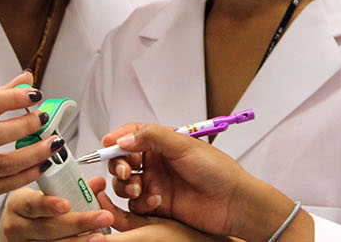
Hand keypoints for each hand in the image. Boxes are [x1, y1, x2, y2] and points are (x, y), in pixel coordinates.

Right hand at [0, 177, 114, 241]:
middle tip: (104, 217)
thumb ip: (73, 189)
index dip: (48, 204)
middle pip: (47, 228)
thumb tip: (99, 182)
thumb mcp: (47, 195)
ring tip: (100, 237)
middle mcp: (16, 227)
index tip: (67, 205)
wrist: (17, 232)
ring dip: (79, 241)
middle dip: (77, 223)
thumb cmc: (35, 210)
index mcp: (18, 204)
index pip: (32, 204)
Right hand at [102, 124, 299, 240]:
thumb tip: (122, 138)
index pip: (131, 135)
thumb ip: (151, 137)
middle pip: (122, 160)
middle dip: (118, 165)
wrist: (232, 202)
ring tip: (139, 188)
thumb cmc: (217, 170)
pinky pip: (136, 204)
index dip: (117, 139)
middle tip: (125, 171)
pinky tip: (156, 201)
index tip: (108, 144)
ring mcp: (156, 183)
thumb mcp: (183, 144)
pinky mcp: (157, 205)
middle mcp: (157, 162)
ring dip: (126, 185)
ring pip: (124, 184)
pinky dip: (141, 202)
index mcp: (163, 143)